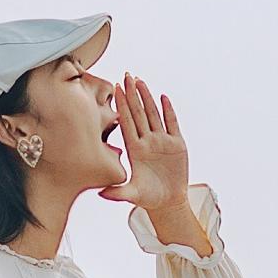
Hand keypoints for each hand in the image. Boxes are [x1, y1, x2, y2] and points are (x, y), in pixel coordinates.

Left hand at [106, 74, 203, 242]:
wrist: (168, 202)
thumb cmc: (148, 198)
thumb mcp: (132, 195)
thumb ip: (118, 193)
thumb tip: (101, 193)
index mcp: (135, 150)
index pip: (126, 123)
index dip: (122, 106)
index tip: (116, 90)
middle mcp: (147, 141)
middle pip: (138, 113)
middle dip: (132, 94)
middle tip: (126, 75)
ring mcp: (162, 141)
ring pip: (153, 114)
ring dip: (147, 98)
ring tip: (140, 81)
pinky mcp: (177, 144)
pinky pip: (172, 124)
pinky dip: (168, 111)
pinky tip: (163, 97)